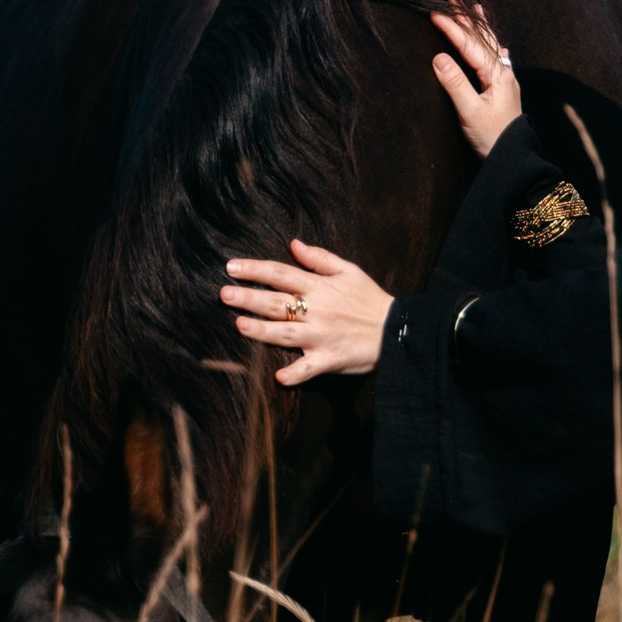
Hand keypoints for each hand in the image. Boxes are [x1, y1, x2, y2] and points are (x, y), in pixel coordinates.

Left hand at [221, 239, 393, 383]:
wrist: (398, 329)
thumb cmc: (371, 300)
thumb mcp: (350, 271)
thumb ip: (320, 258)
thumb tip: (294, 244)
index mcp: (320, 288)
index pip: (282, 274)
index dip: (256, 270)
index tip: (232, 267)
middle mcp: (317, 311)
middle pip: (277, 302)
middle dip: (249, 298)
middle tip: (224, 294)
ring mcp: (321, 336)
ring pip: (285, 333)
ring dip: (261, 330)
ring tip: (239, 325)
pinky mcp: (329, 359)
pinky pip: (310, 368)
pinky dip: (295, 374)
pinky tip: (278, 378)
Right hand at [431, 3, 523, 157]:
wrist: (513, 159)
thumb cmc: (491, 138)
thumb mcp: (470, 112)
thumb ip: (455, 84)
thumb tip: (438, 57)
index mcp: (497, 75)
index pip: (470, 45)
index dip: (452, 28)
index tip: (434, 12)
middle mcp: (504, 73)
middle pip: (484, 39)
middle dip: (468, 19)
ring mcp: (506, 80)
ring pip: (491, 46)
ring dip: (480, 27)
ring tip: (474, 9)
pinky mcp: (503, 90)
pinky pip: (495, 57)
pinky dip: (488, 44)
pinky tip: (492, 43)